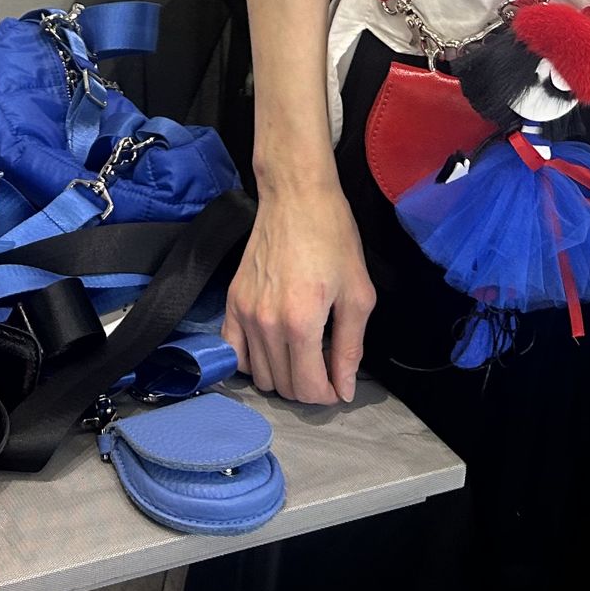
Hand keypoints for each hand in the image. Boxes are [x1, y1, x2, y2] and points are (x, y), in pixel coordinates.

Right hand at [221, 176, 374, 404]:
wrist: (296, 196)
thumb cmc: (333, 237)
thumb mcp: (358, 293)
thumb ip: (350, 348)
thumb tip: (343, 390)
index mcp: (301, 323)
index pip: (308, 387)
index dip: (328, 394)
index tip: (338, 384)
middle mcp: (266, 324)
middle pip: (283, 386)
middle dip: (308, 387)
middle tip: (324, 366)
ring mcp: (244, 313)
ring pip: (258, 375)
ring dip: (282, 376)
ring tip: (302, 354)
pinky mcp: (231, 301)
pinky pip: (232, 352)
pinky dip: (251, 362)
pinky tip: (271, 349)